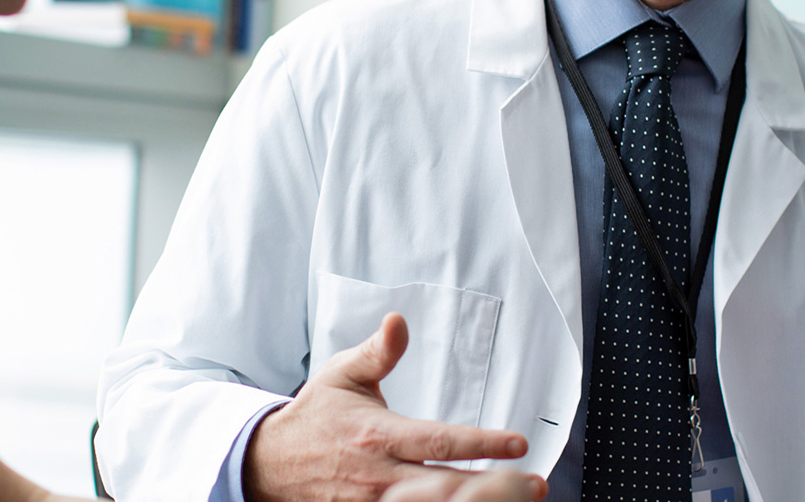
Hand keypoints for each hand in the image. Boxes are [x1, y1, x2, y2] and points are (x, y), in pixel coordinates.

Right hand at [244, 313, 531, 501]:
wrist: (268, 463)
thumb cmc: (317, 415)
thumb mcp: (343, 374)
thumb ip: (378, 351)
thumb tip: (399, 320)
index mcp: (379, 434)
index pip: (439, 441)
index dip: (481, 443)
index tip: (518, 443)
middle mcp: (381, 477)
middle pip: (446, 487)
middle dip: (494, 487)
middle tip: (536, 483)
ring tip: (520, 501)